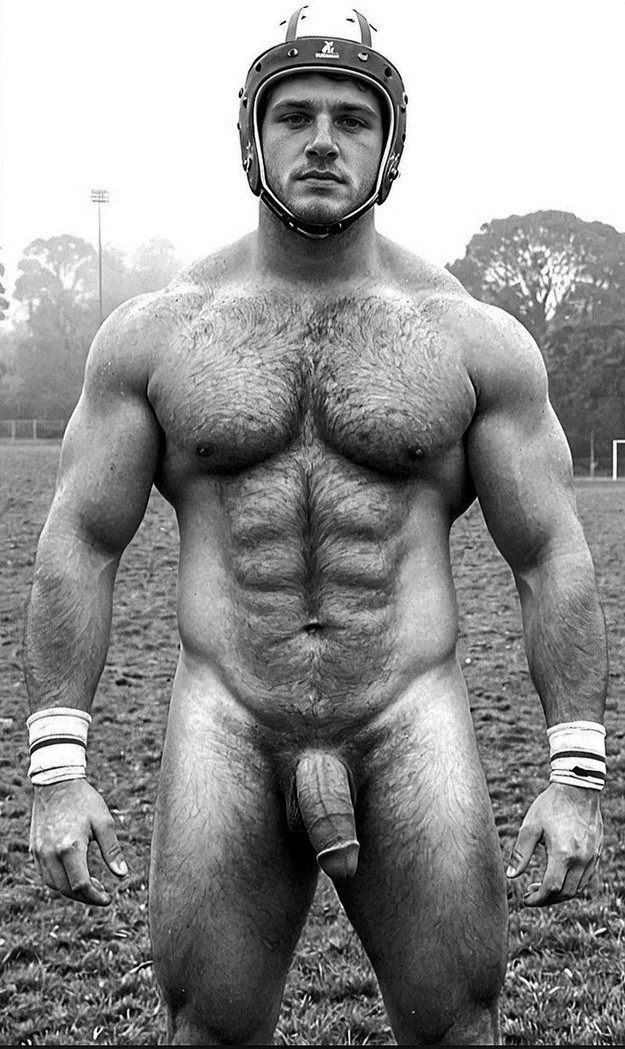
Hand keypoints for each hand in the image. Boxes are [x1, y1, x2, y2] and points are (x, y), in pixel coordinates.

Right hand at [29, 778, 127, 905]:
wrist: (56, 782)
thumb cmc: (84, 800)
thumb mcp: (104, 822)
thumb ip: (112, 850)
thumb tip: (122, 874)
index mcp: (70, 847)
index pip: (81, 885)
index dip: (95, 897)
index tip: (108, 898)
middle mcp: (51, 853)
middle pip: (66, 889)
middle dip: (85, 896)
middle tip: (102, 892)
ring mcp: (40, 852)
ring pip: (53, 884)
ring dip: (71, 890)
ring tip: (90, 884)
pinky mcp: (35, 848)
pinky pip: (45, 874)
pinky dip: (59, 880)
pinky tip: (73, 873)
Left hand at [506, 782, 602, 906]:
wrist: (577, 789)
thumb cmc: (551, 805)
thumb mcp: (530, 826)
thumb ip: (520, 853)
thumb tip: (511, 876)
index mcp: (563, 854)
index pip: (551, 888)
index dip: (538, 899)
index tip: (525, 900)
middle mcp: (581, 859)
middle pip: (565, 893)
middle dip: (547, 899)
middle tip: (531, 894)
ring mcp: (592, 857)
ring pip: (577, 887)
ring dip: (560, 893)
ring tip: (542, 887)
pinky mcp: (597, 852)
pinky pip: (586, 877)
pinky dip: (573, 884)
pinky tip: (560, 876)